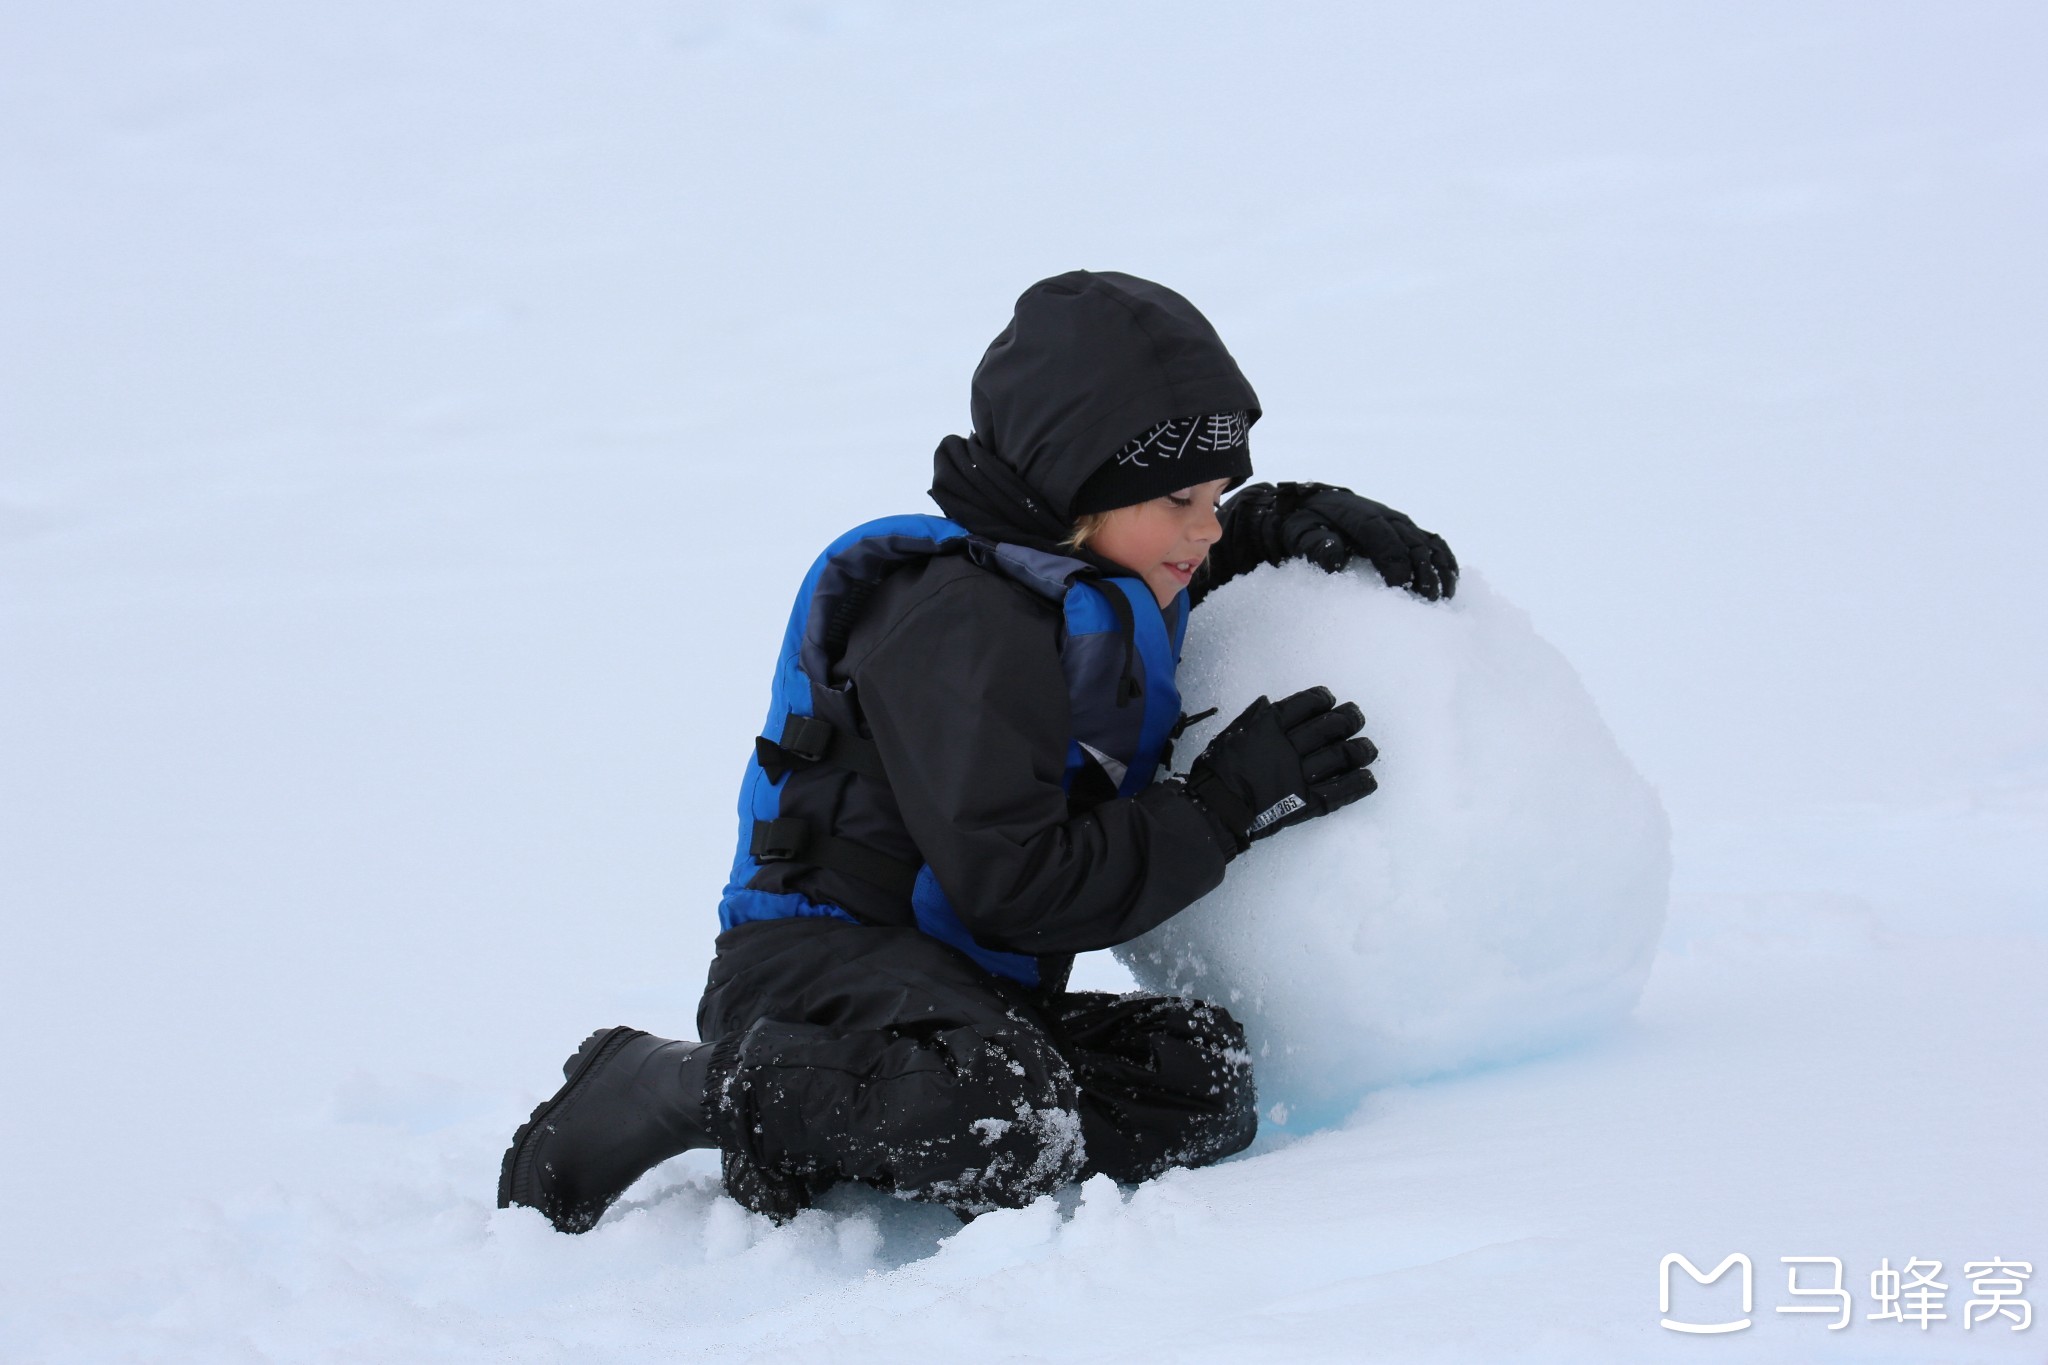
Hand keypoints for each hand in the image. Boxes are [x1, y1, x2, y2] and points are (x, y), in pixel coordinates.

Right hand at [1183, 686, 1377, 855]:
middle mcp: (1289, 747)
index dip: (1323, 699)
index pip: (1306, 704)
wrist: (1217, 809)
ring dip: (1361, 750)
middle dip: (1349, 719)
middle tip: (1357, 717)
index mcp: (1270, 727)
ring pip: (1341, 756)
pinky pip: (1339, 791)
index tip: (1331, 700)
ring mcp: (1300, 775)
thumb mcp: (1232, 734)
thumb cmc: (1218, 770)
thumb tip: (1270, 704)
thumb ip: (1254, 718)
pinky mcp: (1306, 802)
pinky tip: (1369, 778)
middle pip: (1330, 727)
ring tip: (1369, 748)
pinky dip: (1358, 785)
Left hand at [1225, 482, 1458, 600]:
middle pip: (1410, 541)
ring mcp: (1398, 521)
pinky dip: (1444, 560)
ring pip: (1427, 542)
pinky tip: (1450, 582)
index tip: (1400, 587)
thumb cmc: (1304, 525)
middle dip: (1422, 571)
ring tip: (1443, 597)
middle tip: (1427, 602)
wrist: (1312, 507)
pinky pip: (1433, 541)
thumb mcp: (1299, 533)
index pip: (1380, 536)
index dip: (1394, 560)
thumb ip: (1314, 543)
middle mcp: (1383, 514)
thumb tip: (1334, 554)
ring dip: (1438, 568)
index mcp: (1355, 513)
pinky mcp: (1407, 529)